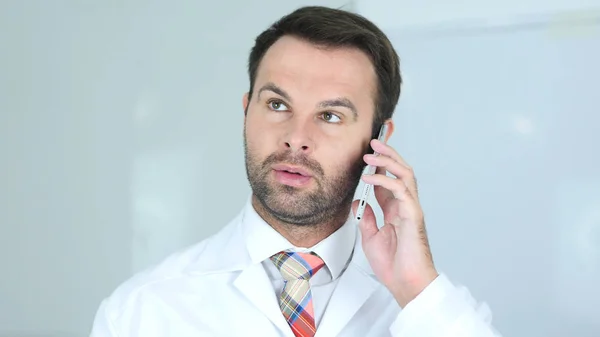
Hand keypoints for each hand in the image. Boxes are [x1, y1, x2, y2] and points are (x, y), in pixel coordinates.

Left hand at [352, 138, 438, 307]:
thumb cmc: (393, 264)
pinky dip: (384, 180)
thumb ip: (366, 217)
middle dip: (388, 154)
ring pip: (405, 175)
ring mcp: (410, 208)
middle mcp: (405, 205)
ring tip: (371, 154)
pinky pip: (400, 190)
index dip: (380, 165)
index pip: (389, 179)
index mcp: (395, 209)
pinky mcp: (412, 215)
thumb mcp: (370, 237)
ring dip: (388, 161)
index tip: (368, 153)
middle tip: (373, 142)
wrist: (406, 282)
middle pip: (401, 170)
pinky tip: (369, 177)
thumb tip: (358, 202)